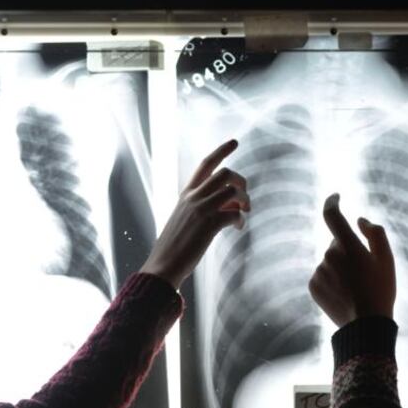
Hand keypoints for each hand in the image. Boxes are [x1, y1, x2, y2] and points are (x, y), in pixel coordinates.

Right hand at [140, 140, 248, 288]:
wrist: (163, 266)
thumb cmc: (175, 247)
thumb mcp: (186, 220)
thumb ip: (206, 208)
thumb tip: (233, 207)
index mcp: (186, 194)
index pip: (205, 164)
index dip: (221, 150)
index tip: (234, 142)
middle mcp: (192, 197)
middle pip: (225, 173)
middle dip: (241, 182)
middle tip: (244, 200)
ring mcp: (200, 210)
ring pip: (232, 189)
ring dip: (244, 200)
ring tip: (244, 213)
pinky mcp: (208, 225)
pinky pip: (234, 213)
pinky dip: (240, 220)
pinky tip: (238, 228)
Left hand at [308, 193, 395, 327]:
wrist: (365, 325)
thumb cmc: (380, 289)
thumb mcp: (387, 258)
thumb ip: (375, 233)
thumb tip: (359, 221)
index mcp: (347, 245)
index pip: (332, 215)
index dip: (332, 202)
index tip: (335, 197)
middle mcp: (328, 256)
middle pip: (337, 243)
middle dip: (348, 250)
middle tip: (364, 271)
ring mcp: (319, 271)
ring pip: (330, 261)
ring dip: (341, 267)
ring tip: (356, 287)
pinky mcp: (313, 286)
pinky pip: (323, 276)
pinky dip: (333, 281)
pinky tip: (345, 294)